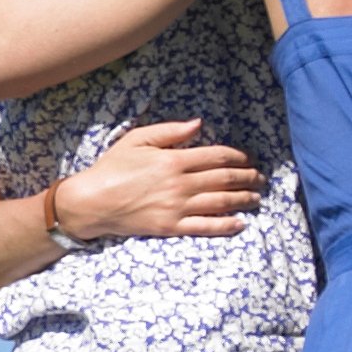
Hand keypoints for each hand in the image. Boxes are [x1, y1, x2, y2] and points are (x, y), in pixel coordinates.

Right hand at [55, 120, 263, 241]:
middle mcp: (180, 184)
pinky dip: (225, 225)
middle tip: (260, 178)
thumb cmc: (112, 168)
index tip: (248, 158)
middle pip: (224, 179)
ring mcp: (177, 207)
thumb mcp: (137, 140)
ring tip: (256, 198)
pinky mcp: (171, 227)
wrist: (92, 202)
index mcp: (174, 160)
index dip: (238, 156)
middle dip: (247, 177)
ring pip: (221, 202)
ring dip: (243, 199)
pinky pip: (205, 226)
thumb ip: (169, 132)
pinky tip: (239, 223)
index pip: (217, 156)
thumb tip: (198, 124)